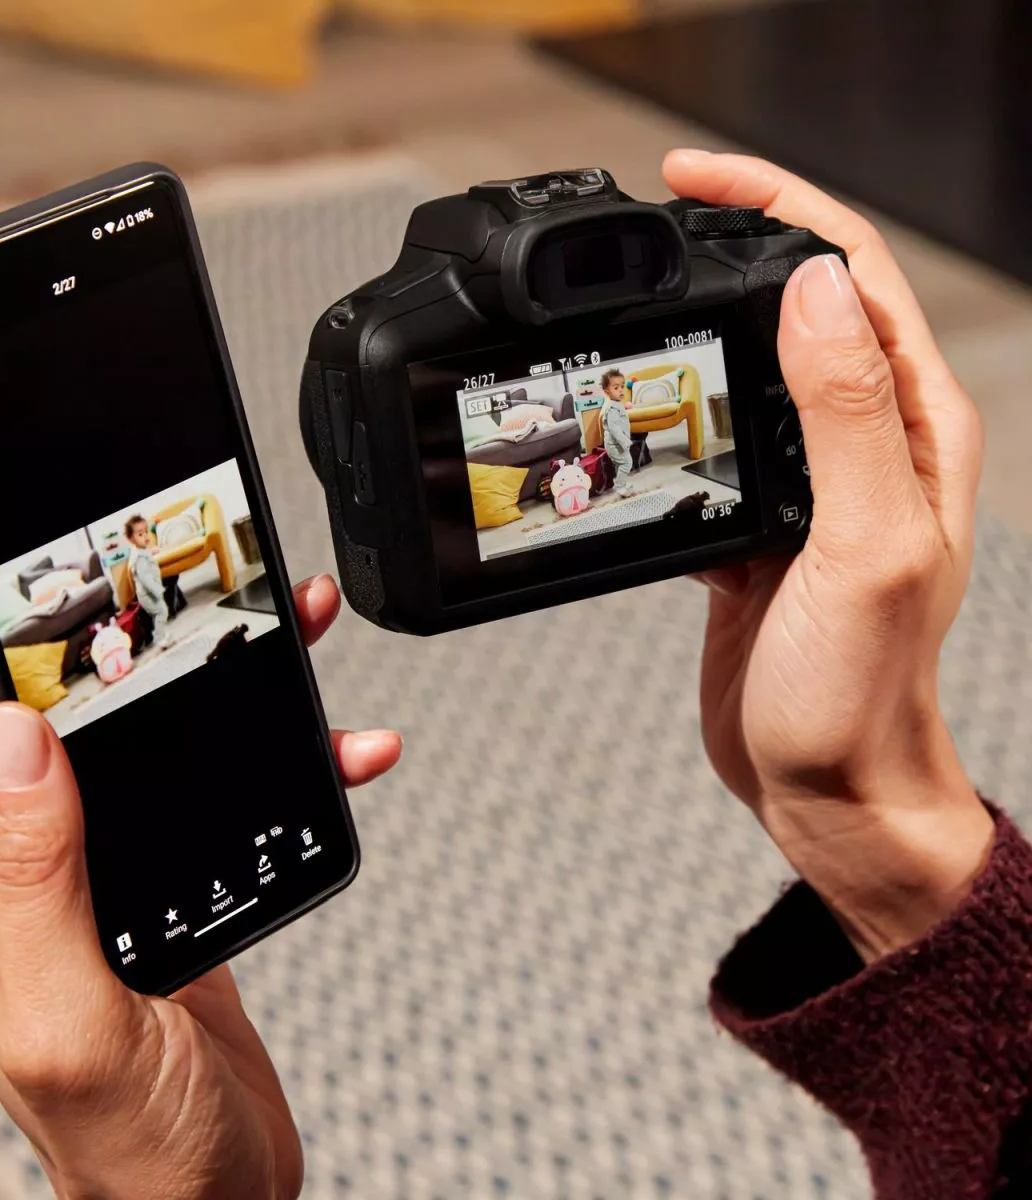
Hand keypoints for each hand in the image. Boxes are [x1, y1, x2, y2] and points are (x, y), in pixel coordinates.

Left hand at [0, 575, 400, 1199]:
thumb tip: (14, 736)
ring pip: (160, 742)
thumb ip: (38, 876)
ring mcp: (103, 874)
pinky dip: (281, 763)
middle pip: (86, 716)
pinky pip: (215, 793)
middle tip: (222, 590)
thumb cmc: (130, 1147)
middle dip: (154, 643)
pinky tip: (336, 752)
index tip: (93, 578)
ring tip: (297, 638)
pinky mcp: (167, 884)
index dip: (33, 645)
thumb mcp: (74, 1019)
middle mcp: (31, 872)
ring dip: (233, 689)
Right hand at [663, 150, 993, 961]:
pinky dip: (663, 422)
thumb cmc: (860, 693)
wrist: (825, 785)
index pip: (850, 275)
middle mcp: (866, 444)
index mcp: (914, 427)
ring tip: (627, 315)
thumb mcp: (862, 546)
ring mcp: (805, 484)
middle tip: (651, 226)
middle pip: (793, 306)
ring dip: (687, 333)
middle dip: (724, 249)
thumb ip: (847, 416)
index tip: (693, 181)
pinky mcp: (753, 526)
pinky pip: (706, 445)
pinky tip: (624, 427)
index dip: (775, 209)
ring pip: (742, 372)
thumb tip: (811, 290)